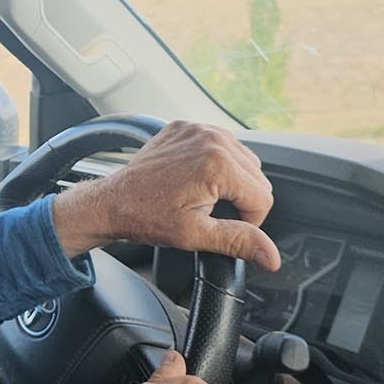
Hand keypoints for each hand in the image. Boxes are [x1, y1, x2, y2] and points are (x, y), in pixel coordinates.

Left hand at [51, 120, 278, 268]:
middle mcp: (211, 139)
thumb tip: (271, 256)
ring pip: (243, 160)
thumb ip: (238, 241)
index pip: (263, 197)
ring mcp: (198, 129)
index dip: (249, 220)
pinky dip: (217, 163)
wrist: (112, 201)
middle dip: (241, 200)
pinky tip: (197, 179)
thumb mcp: (195, 235)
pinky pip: (221, 145)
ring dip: (232, 181)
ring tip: (203, 196)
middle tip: (210, 213)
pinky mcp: (187, 127)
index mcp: (218, 163)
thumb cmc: (146, 217)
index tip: (224, 226)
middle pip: (257, 176)